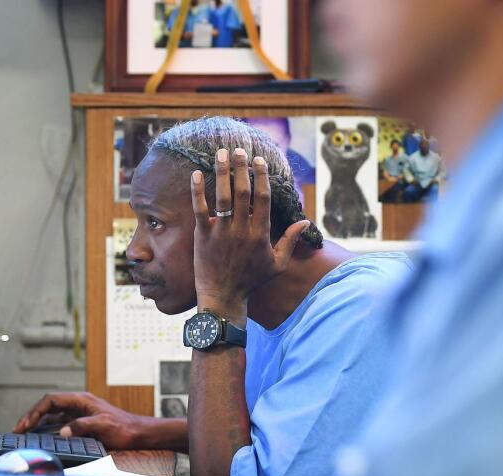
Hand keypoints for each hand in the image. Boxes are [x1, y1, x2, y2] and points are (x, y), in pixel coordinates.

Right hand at [13, 392, 150, 448]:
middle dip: (31, 417)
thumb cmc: (124, 428)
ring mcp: (79, 414)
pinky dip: (47, 429)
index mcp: (81, 400)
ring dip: (37, 423)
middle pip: (48, 406)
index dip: (35, 411)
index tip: (25, 425)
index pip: (51, 400)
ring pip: (52, 415)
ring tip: (24, 435)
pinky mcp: (81, 424)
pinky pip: (59, 423)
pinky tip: (41, 437)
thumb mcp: (104, 426)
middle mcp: (78, 405)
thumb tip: (62, 432)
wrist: (138, 434)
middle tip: (18, 431)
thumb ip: (82, 427)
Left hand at [191, 148, 310, 320]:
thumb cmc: (251, 282)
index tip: (259, 160)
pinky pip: (200, 209)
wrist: (223, 299)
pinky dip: (198, 191)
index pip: (263, 198)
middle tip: (239, 149)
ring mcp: (221, 233)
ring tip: (220, 153)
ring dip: (222, 172)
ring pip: (223, 196)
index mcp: (261, 234)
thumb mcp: (277, 264)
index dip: (261, 176)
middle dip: (241, 167)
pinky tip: (197, 173)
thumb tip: (305, 221)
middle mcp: (242, 230)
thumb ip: (290, 240)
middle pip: (243, 192)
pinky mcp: (203, 236)